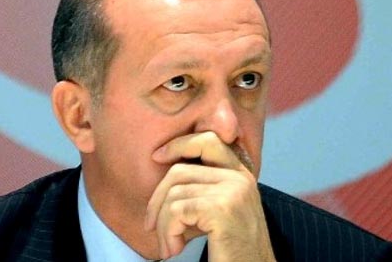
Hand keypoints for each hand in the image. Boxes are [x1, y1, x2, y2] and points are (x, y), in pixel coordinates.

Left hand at [144, 131, 275, 260]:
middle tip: (150, 225)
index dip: (178, 144)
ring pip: (174, 195)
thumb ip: (201, 191)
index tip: (157, 156)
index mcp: (241, 174)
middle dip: (157, 199)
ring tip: (169, 247)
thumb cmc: (233, 250)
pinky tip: (175, 249)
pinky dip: (167, 233)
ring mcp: (232, 191)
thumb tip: (163, 184)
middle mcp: (239, 178)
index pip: (207, 140)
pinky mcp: (221, 208)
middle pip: (180, 170)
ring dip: (162, 225)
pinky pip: (176, 212)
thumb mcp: (219, 212)